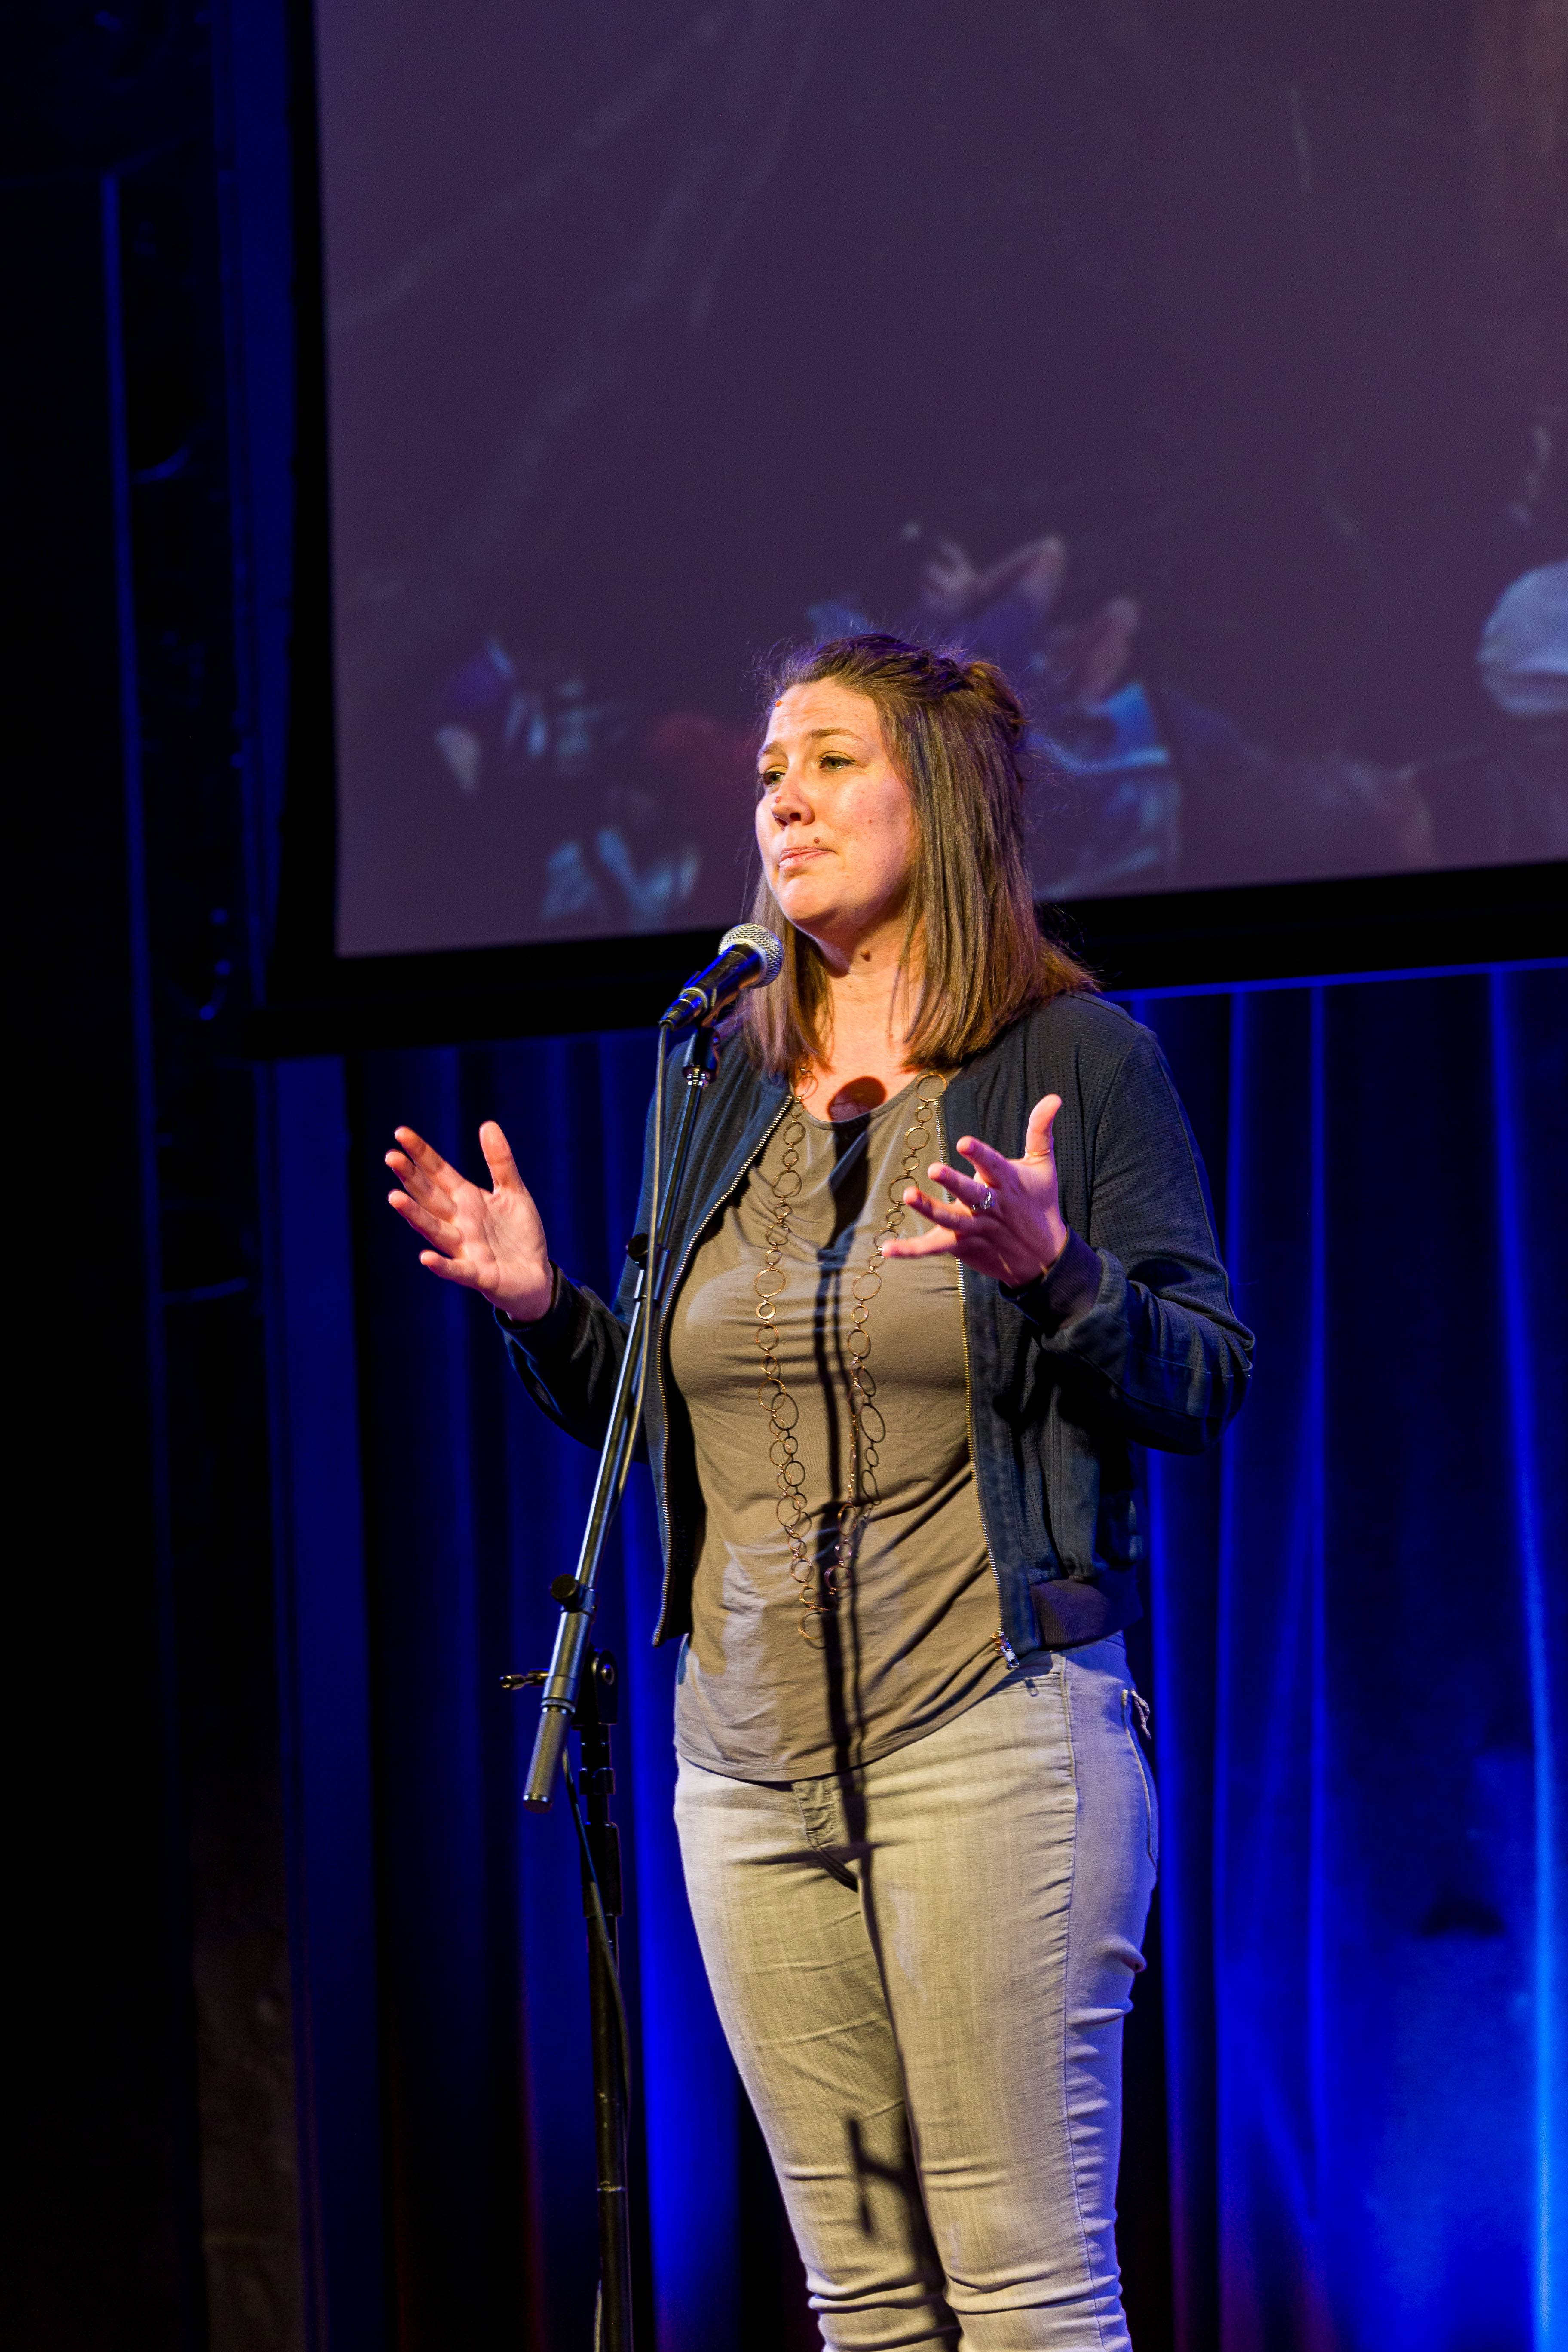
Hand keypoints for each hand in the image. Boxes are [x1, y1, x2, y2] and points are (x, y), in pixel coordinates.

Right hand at [385, 1121, 552, 1322]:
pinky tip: (425, 1257)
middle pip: (430, 1197)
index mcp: (467, 1200)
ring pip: (435, 1230)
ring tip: (395, 1198)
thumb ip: (500, 1162)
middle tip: (391, 1157)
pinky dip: (442, 1265)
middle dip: (410, 1178)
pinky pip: (457, 1270)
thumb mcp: (514, 1192)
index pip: (438, 1173)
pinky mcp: (479, 1275)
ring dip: (415, 1216)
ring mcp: (466, 1249)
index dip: (421, 1154)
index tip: (401, 1133)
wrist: (537, 1275)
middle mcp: (459, 1223)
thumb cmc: (520, 1235)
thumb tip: (487, 1124)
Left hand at [881, 1094, 1068, 1287]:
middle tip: (934, 1169)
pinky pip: (933, 1247)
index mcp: (1007, 1182)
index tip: (964, 1142)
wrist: (1043, 1258)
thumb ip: (1040, 1130)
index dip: (979, 1154)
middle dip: (953, 1182)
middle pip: (971, 1194)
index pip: (993, 1165)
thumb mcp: (1043, 1165)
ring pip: (950, 1219)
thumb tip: (1054, 1097)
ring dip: (929, 1209)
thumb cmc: (1040, 1203)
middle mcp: (990, 1206)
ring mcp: (975, 1228)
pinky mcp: (962, 1246)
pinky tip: (888, 1249)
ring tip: (909, 1196)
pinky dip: (911, 1250)